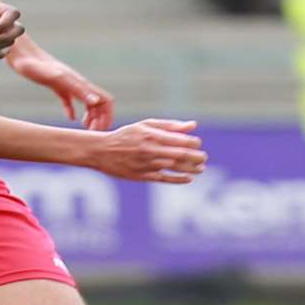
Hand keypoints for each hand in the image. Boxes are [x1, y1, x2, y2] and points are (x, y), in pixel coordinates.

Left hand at [8, 48, 112, 129]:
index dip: (106, 116)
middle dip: (100, 119)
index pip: (105, 101)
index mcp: (81, 84)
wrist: (22, 55)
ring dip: (90, 116)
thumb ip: (77, 90)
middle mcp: (78, 85)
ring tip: (85, 129)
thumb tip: (96, 102)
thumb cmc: (37, 66)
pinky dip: (73, 111)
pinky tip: (70, 118)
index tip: (97, 131)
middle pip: (99, 103)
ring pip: (87, 102)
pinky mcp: (57, 86)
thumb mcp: (58, 80)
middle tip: (92, 134)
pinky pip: (70, 101)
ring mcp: (68, 85)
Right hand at [87, 119, 205, 182]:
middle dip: (197, 157)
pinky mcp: (142, 176)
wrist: (100, 151)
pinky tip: (188, 178)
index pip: (182, 140)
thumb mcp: (145, 125)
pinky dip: (178, 179)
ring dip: (191, 169)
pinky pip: (164, 179)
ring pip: (175, 167)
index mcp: (152, 136)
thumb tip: (193, 125)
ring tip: (200, 168)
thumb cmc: (125, 136)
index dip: (194, 143)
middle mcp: (151, 150)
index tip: (197, 144)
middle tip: (203, 158)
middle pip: (182, 155)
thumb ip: (170, 125)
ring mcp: (146, 164)